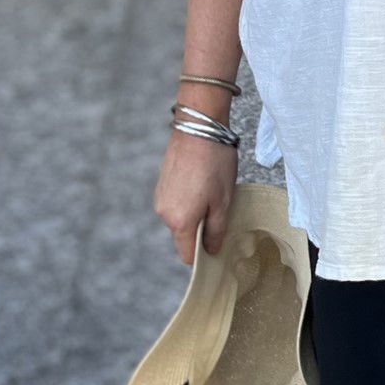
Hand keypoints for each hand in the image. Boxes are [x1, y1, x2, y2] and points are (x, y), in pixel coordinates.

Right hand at [154, 131, 237, 265]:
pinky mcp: (161, 185)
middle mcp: (164, 213)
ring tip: (213, 194)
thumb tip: (211, 250)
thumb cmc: (215, 164)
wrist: (198, 128)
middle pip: (183, 236)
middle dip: (201, 232)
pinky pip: (175, 203)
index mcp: (180, 222)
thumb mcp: (224, 200)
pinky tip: (202, 184)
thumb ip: (216, 230)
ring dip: (195, 214)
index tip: (217, 249)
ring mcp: (160, 198)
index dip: (202, 257)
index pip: (187, 255)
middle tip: (221, 214)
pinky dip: (188, 201)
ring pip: (179, 219)